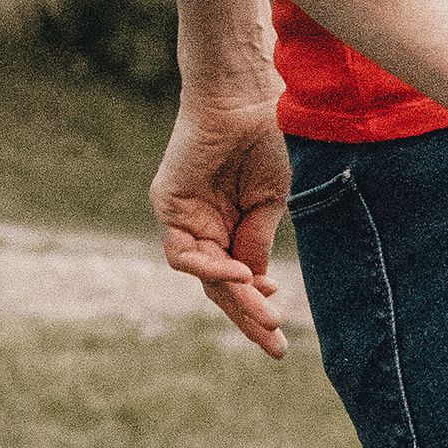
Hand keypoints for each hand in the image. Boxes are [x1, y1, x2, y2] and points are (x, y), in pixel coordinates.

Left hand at [151, 85, 291, 356]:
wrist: (248, 100)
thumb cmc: (265, 142)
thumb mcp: (269, 204)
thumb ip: (256, 242)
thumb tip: (253, 284)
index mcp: (230, 227)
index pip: (238, 280)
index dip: (256, 306)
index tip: (280, 329)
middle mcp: (203, 227)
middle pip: (219, 287)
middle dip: (247, 317)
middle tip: (275, 347)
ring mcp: (184, 218)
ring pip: (202, 276)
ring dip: (235, 300)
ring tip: (267, 316)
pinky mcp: (167, 204)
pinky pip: (182, 253)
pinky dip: (210, 269)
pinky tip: (241, 276)